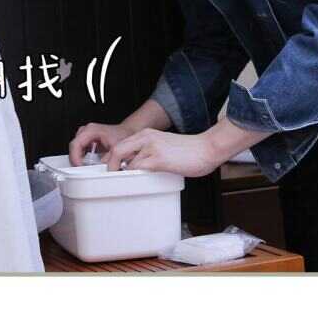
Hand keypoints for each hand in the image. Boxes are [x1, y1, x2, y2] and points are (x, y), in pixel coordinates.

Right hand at [68, 121, 131, 164]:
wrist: (129, 132)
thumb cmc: (123, 135)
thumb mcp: (117, 148)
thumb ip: (109, 160)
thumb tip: (102, 170)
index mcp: (90, 131)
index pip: (75, 145)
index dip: (75, 159)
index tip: (80, 168)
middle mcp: (87, 132)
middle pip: (74, 148)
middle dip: (77, 161)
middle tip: (82, 171)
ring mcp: (87, 136)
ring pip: (76, 150)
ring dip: (80, 160)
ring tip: (86, 168)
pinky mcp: (89, 142)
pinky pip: (81, 152)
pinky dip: (84, 159)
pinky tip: (90, 164)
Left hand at [104, 128, 218, 176]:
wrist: (207, 148)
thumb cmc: (190, 150)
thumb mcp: (164, 146)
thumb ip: (149, 153)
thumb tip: (136, 167)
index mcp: (147, 134)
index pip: (121, 144)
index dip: (112, 158)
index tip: (111, 169)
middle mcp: (146, 137)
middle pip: (117, 150)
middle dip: (110, 165)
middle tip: (110, 178)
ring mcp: (151, 147)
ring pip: (125, 161)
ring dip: (121, 174)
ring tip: (121, 183)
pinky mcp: (158, 159)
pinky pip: (137, 169)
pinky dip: (132, 177)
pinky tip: (134, 183)